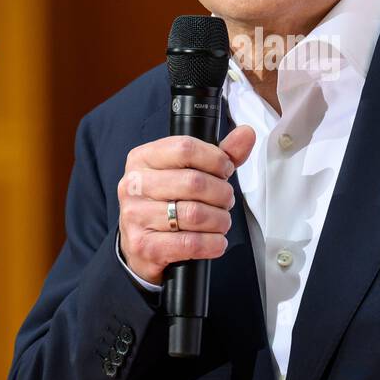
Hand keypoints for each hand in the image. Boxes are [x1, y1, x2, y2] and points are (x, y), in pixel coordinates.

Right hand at [116, 124, 255, 286]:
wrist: (141, 244)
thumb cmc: (167, 202)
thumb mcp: (190, 172)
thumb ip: (220, 154)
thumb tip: (246, 134)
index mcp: (142, 158)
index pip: (185, 148)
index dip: (215, 159)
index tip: (225, 170)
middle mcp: (133, 185)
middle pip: (194, 182)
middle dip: (222, 193)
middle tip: (226, 201)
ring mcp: (135, 216)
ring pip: (194, 214)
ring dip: (220, 220)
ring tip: (221, 221)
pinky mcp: (143, 245)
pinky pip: (190, 243)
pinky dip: (213, 243)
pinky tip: (216, 241)